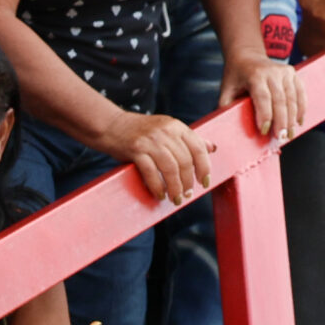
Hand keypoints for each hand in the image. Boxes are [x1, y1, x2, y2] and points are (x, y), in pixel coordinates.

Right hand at [95, 111, 212, 205]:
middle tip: (187, 195)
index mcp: (176, 126)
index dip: (204, 168)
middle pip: (185, 161)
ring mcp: (150, 141)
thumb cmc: (140, 131)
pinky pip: (151, 172)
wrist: (111, 125)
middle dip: (188, 182)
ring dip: (175, 187)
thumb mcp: (167, 129)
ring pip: (170, 169)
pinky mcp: (136, 150)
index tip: (205, 182)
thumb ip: (188, 138)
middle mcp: (165, 131)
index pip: (198, 148)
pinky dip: (157, 186)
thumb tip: (212, 148)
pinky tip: (160, 195)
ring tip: (175, 198)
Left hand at [220, 51, 302, 144]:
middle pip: (280, 100)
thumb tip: (227, 126)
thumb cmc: (236, 75)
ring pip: (292, 98)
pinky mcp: (293, 73)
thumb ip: (226, 106)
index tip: (265, 131)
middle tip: (281, 138)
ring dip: (292, 118)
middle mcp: (272, 72)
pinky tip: (298, 122)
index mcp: (255, 75)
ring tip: (289, 135)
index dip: (265, 116)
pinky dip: (301, 108)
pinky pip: (300, 93)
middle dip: (281, 121)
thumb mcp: (226, 89)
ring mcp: (285, 72)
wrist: (247, 56)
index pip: (263, 98)